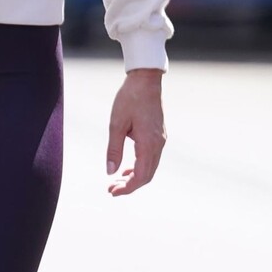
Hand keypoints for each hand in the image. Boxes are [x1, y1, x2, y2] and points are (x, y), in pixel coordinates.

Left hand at [106, 69, 166, 196]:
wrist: (146, 80)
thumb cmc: (129, 99)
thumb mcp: (116, 124)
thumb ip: (114, 150)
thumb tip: (110, 172)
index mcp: (148, 143)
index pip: (140, 176)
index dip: (127, 188)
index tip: (111, 192)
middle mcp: (158, 144)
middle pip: (147, 175)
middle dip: (129, 186)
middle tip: (111, 189)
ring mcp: (160, 140)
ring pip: (150, 168)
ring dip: (134, 177)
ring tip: (116, 180)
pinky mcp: (159, 135)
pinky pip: (152, 158)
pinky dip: (140, 166)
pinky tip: (127, 167)